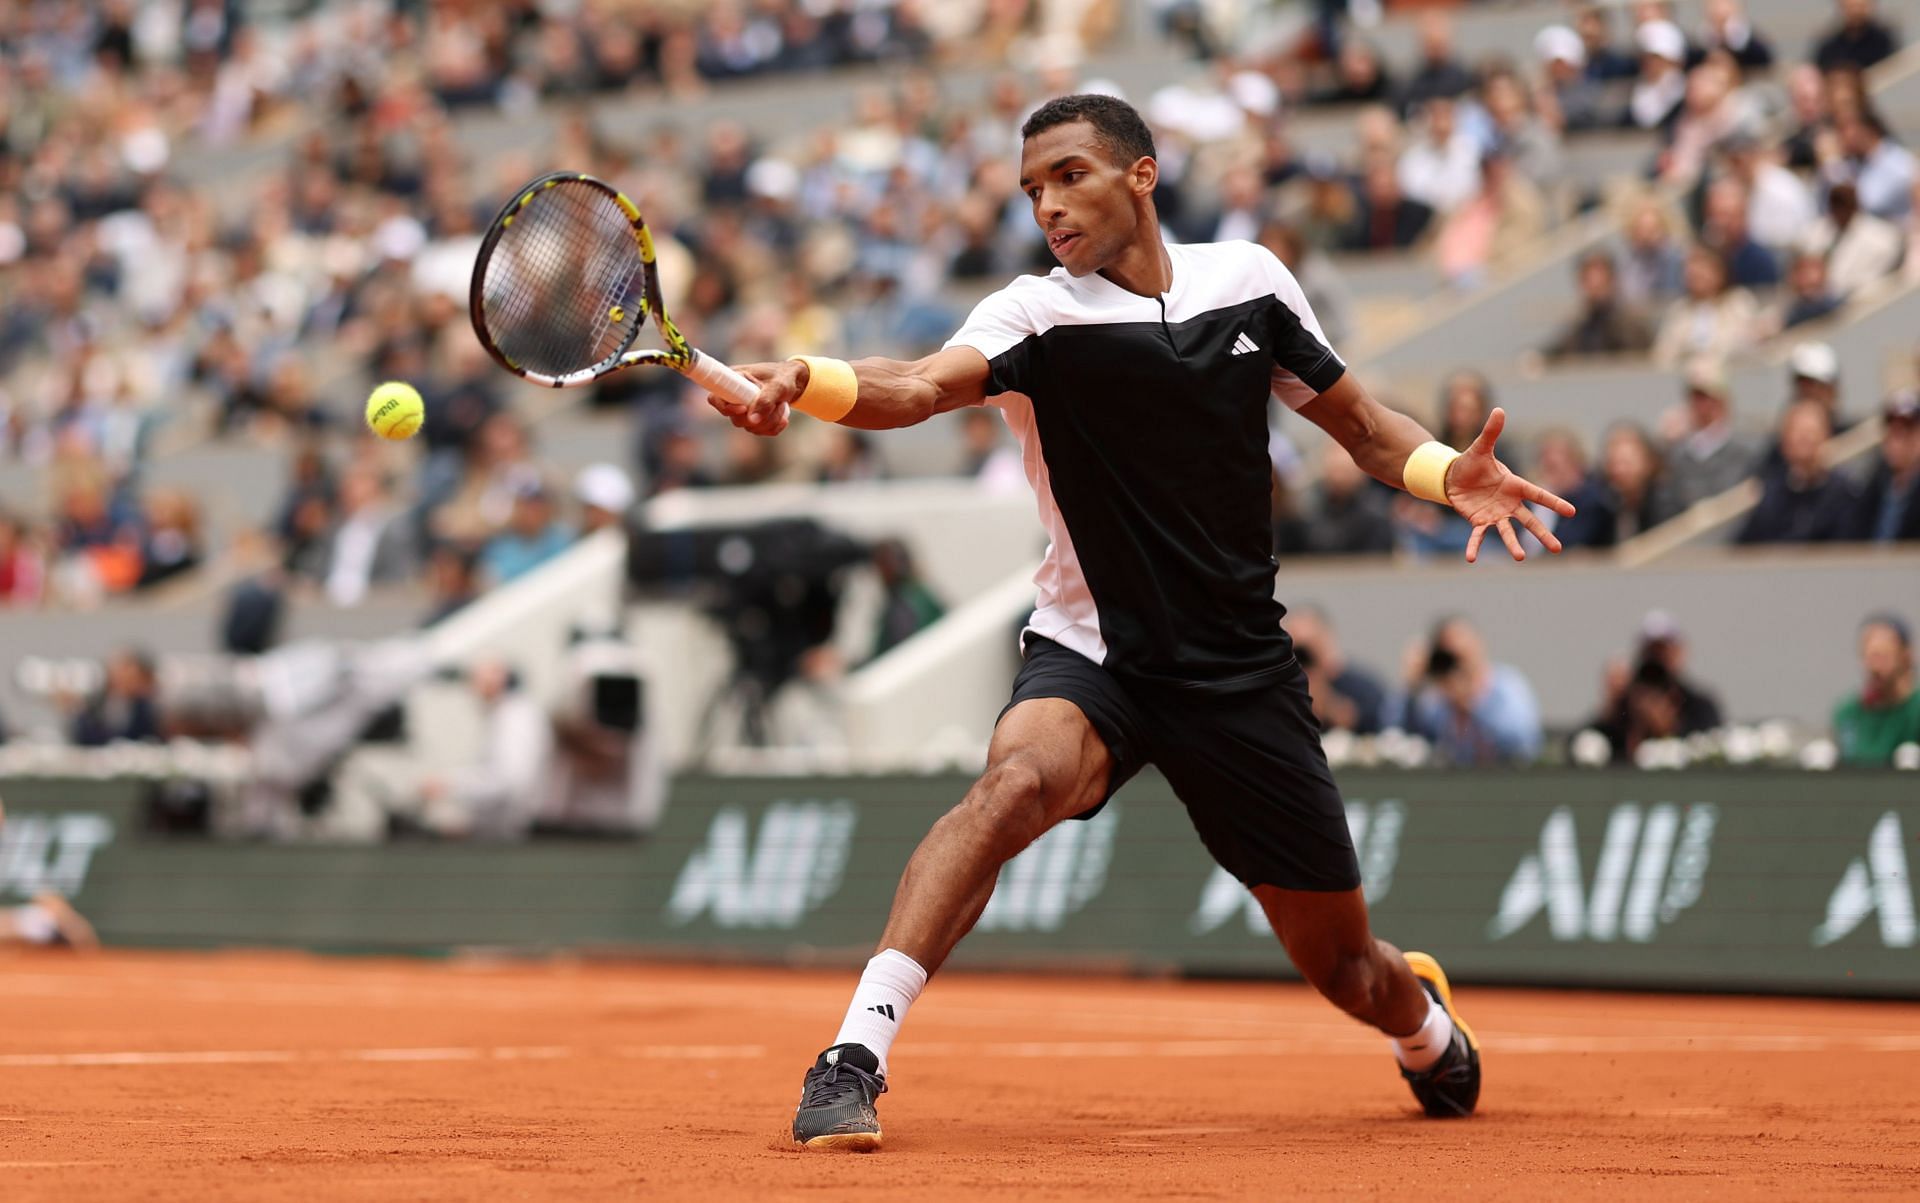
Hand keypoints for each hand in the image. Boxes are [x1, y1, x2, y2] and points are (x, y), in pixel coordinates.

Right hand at [707, 361, 797, 436]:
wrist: (795, 380)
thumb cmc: (784, 376)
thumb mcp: (778, 385)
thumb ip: (765, 400)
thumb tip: (752, 420)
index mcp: (734, 380)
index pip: (716, 398)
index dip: (726, 408)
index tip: (744, 409)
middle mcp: (735, 395)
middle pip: (735, 418)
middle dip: (759, 417)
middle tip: (776, 404)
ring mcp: (744, 408)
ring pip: (749, 426)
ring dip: (769, 421)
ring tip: (782, 405)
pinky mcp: (753, 418)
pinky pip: (759, 431)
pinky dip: (773, 427)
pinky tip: (783, 418)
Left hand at [1444, 407, 1576, 562]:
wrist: (1453, 477)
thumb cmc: (1472, 462)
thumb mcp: (1481, 447)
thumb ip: (1491, 432)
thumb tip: (1499, 409)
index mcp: (1514, 485)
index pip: (1538, 495)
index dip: (1554, 503)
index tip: (1572, 511)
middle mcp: (1509, 503)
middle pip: (1529, 520)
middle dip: (1543, 534)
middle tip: (1557, 549)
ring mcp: (1495, 514)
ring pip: (1508, 532)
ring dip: (1514, 544)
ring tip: (1521, 557)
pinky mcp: (1479, 521)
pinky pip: (1478, 536)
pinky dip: (1475, 546)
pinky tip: (1471, 558)